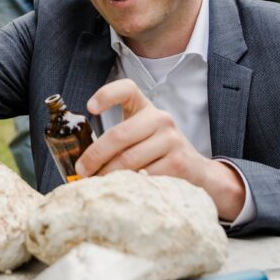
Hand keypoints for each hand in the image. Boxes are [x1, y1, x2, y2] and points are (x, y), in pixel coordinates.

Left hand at [76, 79, 244, 220]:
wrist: (197, 172)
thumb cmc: (156, 153)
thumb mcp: (138, 137)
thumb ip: (116, 141)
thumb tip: (82, 160)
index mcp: (145, 107)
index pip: (127, 89)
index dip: (106, 94)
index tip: (90, 108)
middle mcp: (160, 118)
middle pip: (119, 134)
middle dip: (95, 155)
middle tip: (82, 170)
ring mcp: (171, 139)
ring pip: (129, 159)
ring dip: (108, 175)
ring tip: (97, 183)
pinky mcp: (178, 162)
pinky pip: (144, 176)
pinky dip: (128, 186)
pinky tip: (122, 191)